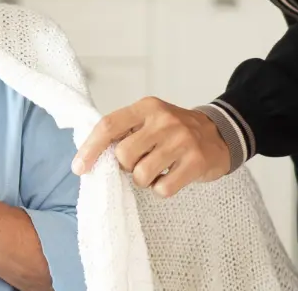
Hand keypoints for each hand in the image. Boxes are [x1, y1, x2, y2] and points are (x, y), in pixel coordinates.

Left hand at [72, 96, 230, 197]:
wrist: (218, 134)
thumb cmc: (174, 131)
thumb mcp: (150, 119)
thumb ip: (124, 131)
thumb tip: (89, 156)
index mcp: (147, 107)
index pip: (109, 125)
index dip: (90, 148)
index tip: (79, 168)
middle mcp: (164, 120)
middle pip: (123, 155)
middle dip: (126, 167)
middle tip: (140, 162)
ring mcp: (182, 141)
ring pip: (141, 175)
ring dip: (144, 180)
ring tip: (157, 170)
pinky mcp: (196, 162)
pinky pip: (163, 189)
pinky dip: (162, 189)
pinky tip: (171, 176)